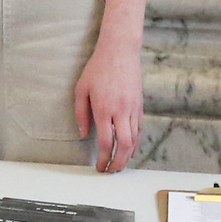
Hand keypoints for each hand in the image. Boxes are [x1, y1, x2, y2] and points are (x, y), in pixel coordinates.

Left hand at [72, 37, 144, 171]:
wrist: (120, 51)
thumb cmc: (97, 68)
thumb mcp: (81, 90)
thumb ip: (81, 114)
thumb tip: (83, 135)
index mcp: (104, 109)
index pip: (106, 142)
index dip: (104, 158)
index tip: (100, 167)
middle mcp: (120, 111)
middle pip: (124, 145)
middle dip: (118, 162)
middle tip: (112, 171)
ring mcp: (133, 108)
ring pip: (135, 139)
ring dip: (128, 155)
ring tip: (121, 164)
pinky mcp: (140, 105)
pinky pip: (139, 128)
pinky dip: (136, 142)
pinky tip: (130, 148)